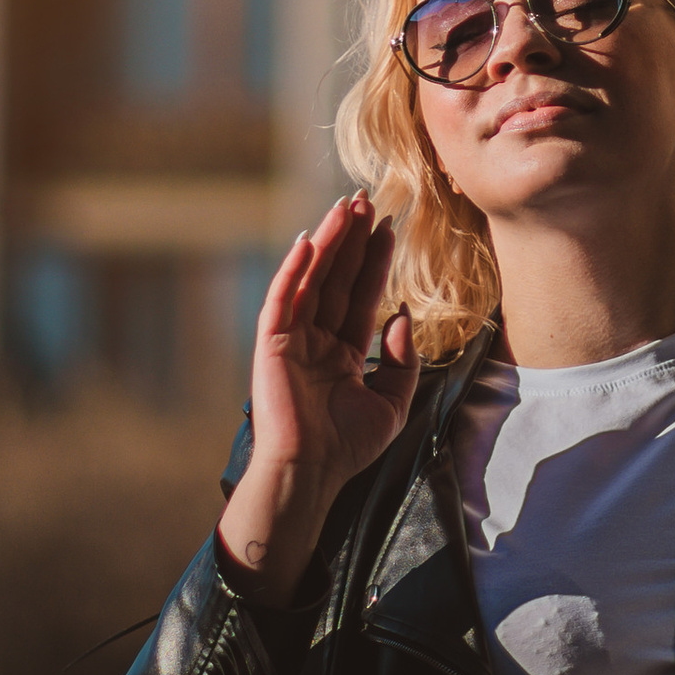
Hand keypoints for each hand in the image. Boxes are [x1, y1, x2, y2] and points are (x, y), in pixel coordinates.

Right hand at [218, 193, 415, 604]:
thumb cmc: (347, 447)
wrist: (311, 473)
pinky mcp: (271, 343)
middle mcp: (315, 338)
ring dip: (327, 242)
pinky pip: (283, 298)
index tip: (389, 228)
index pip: (360, 295)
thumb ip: (401, 359)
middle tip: (366, 200)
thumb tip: (403, 313)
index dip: (375, 262)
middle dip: (351, 239)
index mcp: (340, 351)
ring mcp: (291, 338)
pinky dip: (293, 269)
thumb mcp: (392, 403)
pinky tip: (308, 241)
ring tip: (346, 208)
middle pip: (336, 277)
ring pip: (311, 278)